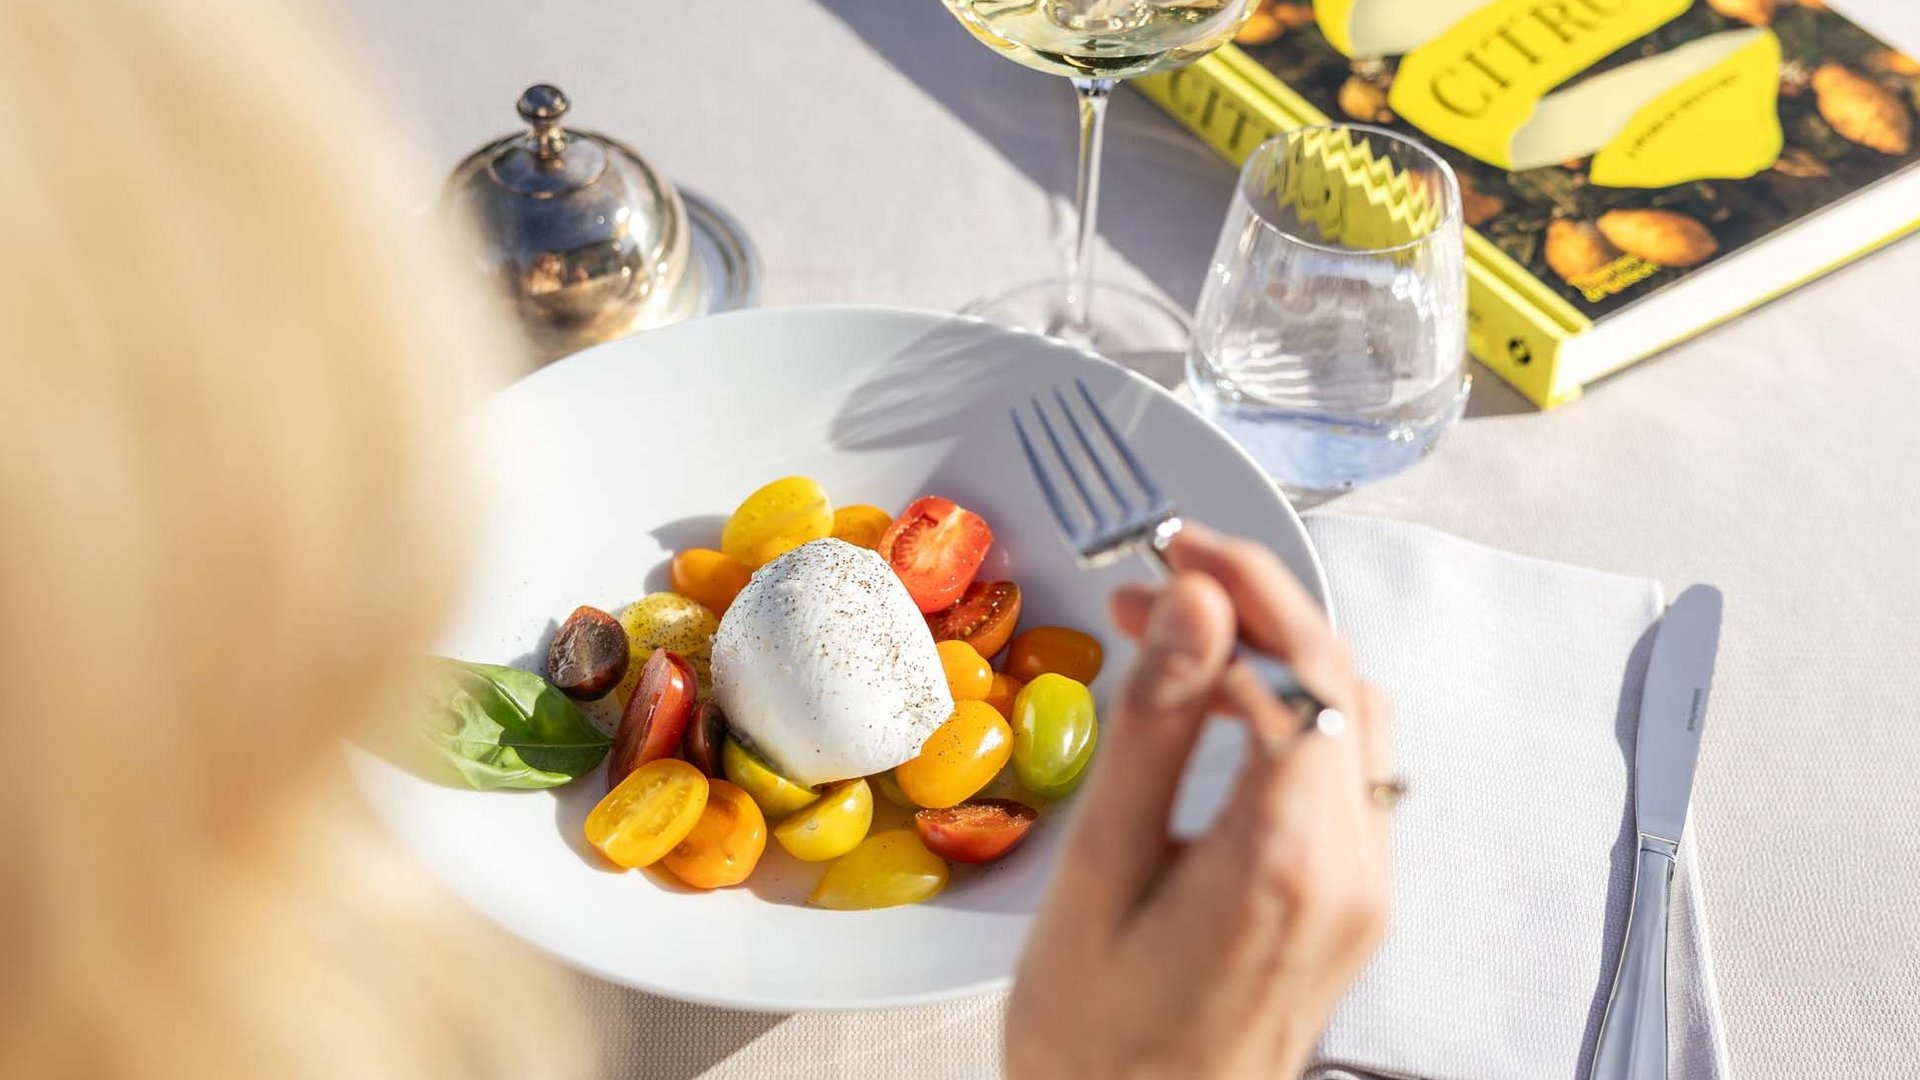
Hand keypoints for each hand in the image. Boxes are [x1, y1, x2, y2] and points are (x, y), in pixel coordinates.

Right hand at [1005, 524, 1391, 1079]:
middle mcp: (1352, 871)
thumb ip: (1157, 729)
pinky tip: (1222, 707)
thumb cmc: (1098, 1044)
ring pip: (1354, 721)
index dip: (1237, 588)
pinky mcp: (1349, 906)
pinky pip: (1346, 774)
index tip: (1169, 554)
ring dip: (1278, 656)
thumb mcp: (1099, 874)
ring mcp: (1362, 892)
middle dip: (1255, 606)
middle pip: (1341, 682)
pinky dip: (1291, 715)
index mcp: (1289, 859)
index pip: (1300, 667)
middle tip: (1165, 577)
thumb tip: (1200, 609)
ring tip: (1182, 633)